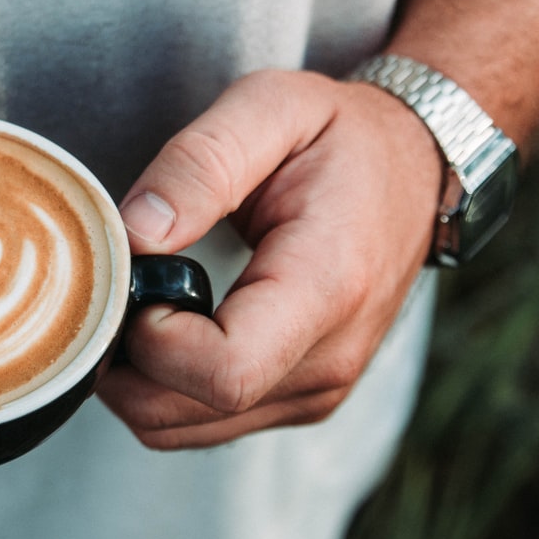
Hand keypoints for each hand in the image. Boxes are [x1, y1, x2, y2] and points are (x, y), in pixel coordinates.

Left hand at [97, 70, 443, 447]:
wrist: (414, 170)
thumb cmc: (340, 135)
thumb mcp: (272, 107)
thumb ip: (199, 162)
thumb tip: (136, 233)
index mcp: (327, 287)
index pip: (225, 373)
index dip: (153, 340)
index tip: (142, 276)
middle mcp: (330, 360)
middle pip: (187, 412)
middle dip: (126, 359)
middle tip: (124, 283)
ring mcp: (317, 392)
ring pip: (181, 430)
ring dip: (137, 376)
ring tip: (146, 297)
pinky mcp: (301, 401)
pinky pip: (201, 424)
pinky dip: (163, 386)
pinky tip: (170, 323)